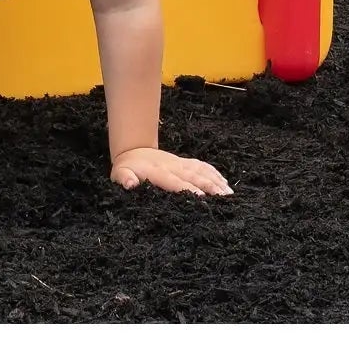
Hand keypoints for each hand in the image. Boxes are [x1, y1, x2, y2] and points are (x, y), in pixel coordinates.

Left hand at [109, 145, 231, 195]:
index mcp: (157, 172)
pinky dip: (214, 173)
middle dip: (210, 187)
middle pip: (193, 176)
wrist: (132, 150)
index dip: (188, 189)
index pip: (175, 181)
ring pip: (200, 171)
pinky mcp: (184, 163)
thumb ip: (124, 178)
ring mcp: (180, 163)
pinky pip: (201, 166)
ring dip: (215, 181)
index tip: (202, 198)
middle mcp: (172, 166)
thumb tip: (129, 183)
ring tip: (229, 193)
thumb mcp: (119, 173)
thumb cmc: (126, 168)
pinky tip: (224, 182)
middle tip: (225, 198)